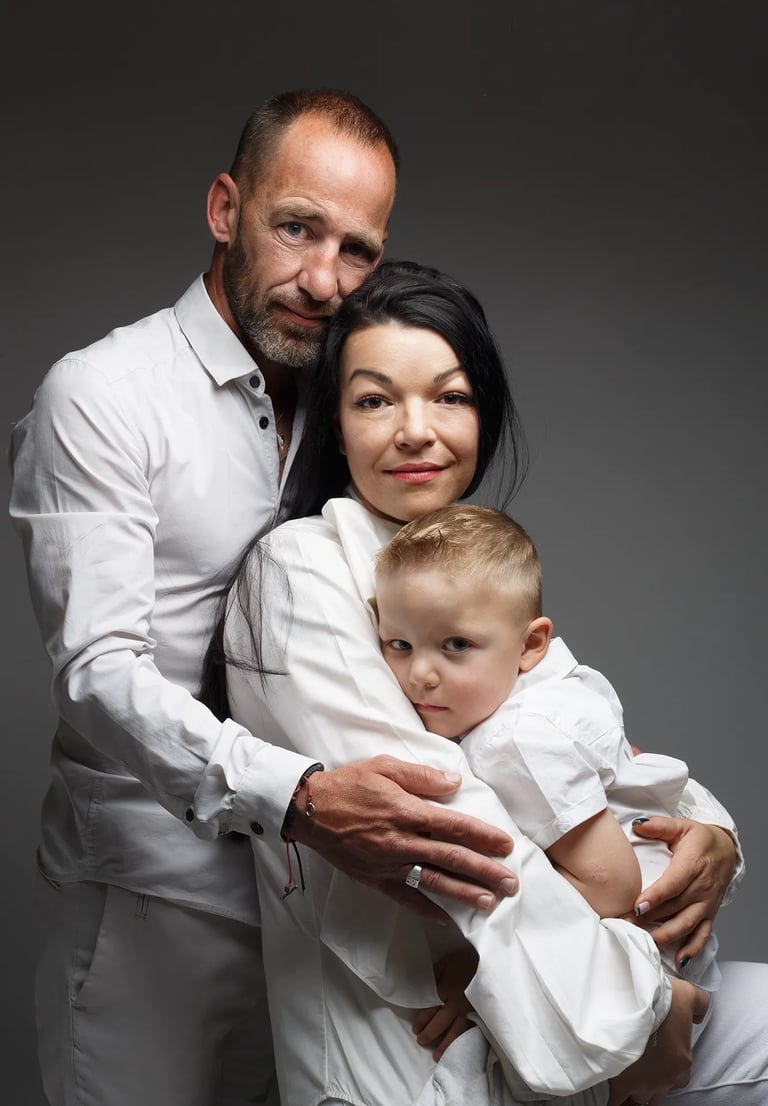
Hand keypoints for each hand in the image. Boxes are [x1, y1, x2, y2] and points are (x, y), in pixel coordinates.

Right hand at [288, 755, 516, 919]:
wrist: (307, 810)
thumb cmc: (348, 784)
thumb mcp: (384, 767)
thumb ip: (421, 776)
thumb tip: (455, 782)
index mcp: (407, 811)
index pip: (455, 826)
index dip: (483, 836)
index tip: (506, 845)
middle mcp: (401, 841)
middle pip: (451, 858)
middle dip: (485, 871)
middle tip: (511, 882)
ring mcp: (388, 864)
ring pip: (434, 881)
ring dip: (464, 893)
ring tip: (490, 903)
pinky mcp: (374, 879)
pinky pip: (404, 897)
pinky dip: (426, 909)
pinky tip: (446, 919)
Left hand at [411, 946, 478, 1059]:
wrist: (491, 960)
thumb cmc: (467, 959)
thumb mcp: (447, 961)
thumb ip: (435, 974)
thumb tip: (424, 987)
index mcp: (446, 988)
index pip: (430, 1009)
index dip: (421, 1020)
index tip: (415, 1028)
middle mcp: (456, 1003)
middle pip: (440, 1022)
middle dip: (429, 1033)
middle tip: (421, 1041)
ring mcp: (469, 1010)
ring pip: (455, 1031)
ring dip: (444, 1045)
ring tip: (436, 1056)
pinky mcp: (480, 1014)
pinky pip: (469, 1030)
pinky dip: (462, 1041)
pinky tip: (458, 1049)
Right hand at [606, 977, 708, 1105]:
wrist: (636, 1005)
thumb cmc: (663, 1000)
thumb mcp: (690, 995)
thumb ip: (699, 1006)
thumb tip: (698, 1015)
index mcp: (682, 1061)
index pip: (680, 1079)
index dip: (669, 1071)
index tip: (658, 1061)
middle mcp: (665, 1079)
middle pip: (660, 1093)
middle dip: (651, 1085)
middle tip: (641, 1072)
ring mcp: (644, 1084)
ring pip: (641, 1099)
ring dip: (636, 1092)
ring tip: (626, 1080)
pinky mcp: (623, 1083)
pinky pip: (619, 1102)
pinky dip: (617, 1099)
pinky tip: (613, 1092)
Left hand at [631, 817, 735, 962]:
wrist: (727, 850)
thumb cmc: (700, 839)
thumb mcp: (681, 826)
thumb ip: (659, 826)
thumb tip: (637, 825)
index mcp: (692, 864)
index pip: (672, 884)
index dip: (655, 897)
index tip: (637, 906)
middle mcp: (701, 887)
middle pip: (675, 907)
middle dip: (650, 919)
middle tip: (625, 924)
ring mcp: (706, 903)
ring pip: (686, 924)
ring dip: (665, 935)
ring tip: (643, 941)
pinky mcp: (710, 913)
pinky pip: (703, 935)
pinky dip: (692, 949)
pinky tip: (679, 960)